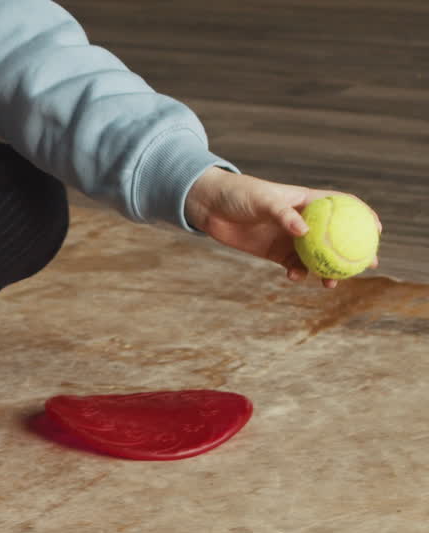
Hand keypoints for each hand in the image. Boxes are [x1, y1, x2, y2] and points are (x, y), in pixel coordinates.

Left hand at [184, 167, 381, 288]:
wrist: (210, 206)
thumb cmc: (239, 194)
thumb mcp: (263, 200)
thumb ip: (284, 214)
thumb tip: (305, 231)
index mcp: (307, 201)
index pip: (343, 206)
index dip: (363, 216)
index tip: (377, 231)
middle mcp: (302, 220)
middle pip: (335, 237)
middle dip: (353, 252)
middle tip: (367, 266)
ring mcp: (289, 237)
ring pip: (315, 256)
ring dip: (326, 270)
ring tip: (331, 283)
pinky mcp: (273, 252)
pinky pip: (292, 265)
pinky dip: (297, 273)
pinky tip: (295, 277)